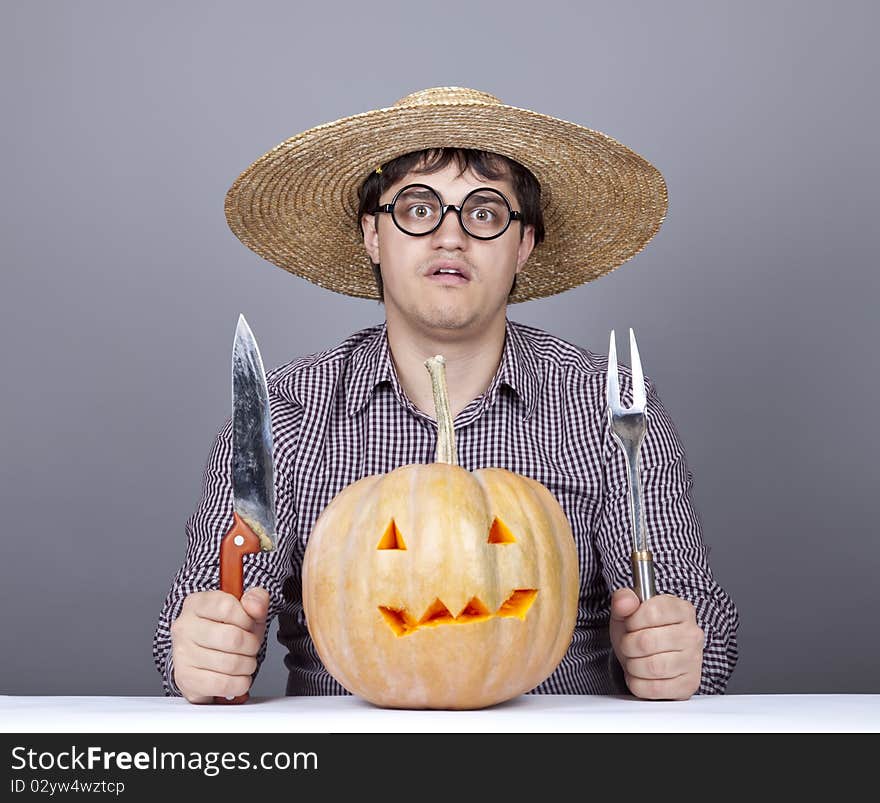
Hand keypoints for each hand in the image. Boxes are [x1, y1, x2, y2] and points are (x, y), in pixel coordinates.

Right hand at [170, 587, 269, 703]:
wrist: (203, 659)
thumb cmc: (225, 631)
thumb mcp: (245, 611)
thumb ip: (257, 600)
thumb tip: (255, 605)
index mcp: (197, 603)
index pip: (227, 607)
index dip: (247, 619)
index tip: (249, 625)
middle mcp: (185, 627)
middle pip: (232, 638)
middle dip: (252, 645)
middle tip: (251, 646)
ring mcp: (182, 654)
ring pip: (231, 664)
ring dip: (248, 665)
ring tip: (245, 661)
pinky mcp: (186, 679)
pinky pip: (223, 684)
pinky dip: (240, 683)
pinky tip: (237, 676)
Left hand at [609, 588, 703, 699]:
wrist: (648, 654)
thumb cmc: (641, 630)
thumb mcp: (628, 611)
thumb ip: (623, 600)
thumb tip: (624, 601)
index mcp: (681, 609)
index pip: (652, 612)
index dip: (632, 621)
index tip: (630, 625)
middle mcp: (692, 634)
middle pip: (648, 642)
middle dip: (628, 645)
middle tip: (628, 645)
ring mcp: (693, 660)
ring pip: (652, 667)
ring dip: (633, 665)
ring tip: (635, 659)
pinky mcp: (689, 684)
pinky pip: (655, 688)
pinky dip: (639, 684)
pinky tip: (641, 675)